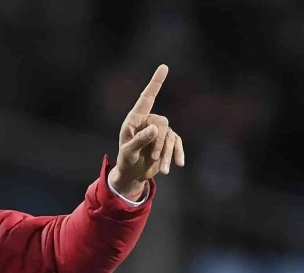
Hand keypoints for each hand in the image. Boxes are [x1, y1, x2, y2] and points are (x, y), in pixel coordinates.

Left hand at [109, 64, 185, 198]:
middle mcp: (148, 122)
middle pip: (162, 123)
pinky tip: (177, 165)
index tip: (164, 67)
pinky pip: (176, 144)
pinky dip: (176, 154)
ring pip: (170, 136)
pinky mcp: (167, 142)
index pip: (147, 98)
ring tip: (162, 169)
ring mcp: (159, 132)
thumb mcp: (128, 152)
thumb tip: (155, 129)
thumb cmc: (126, 160)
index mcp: (135, 119)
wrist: (133, 173)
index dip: (155, 83)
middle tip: (153, 157)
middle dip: (159, 142)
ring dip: (166, 152)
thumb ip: (139, 140)